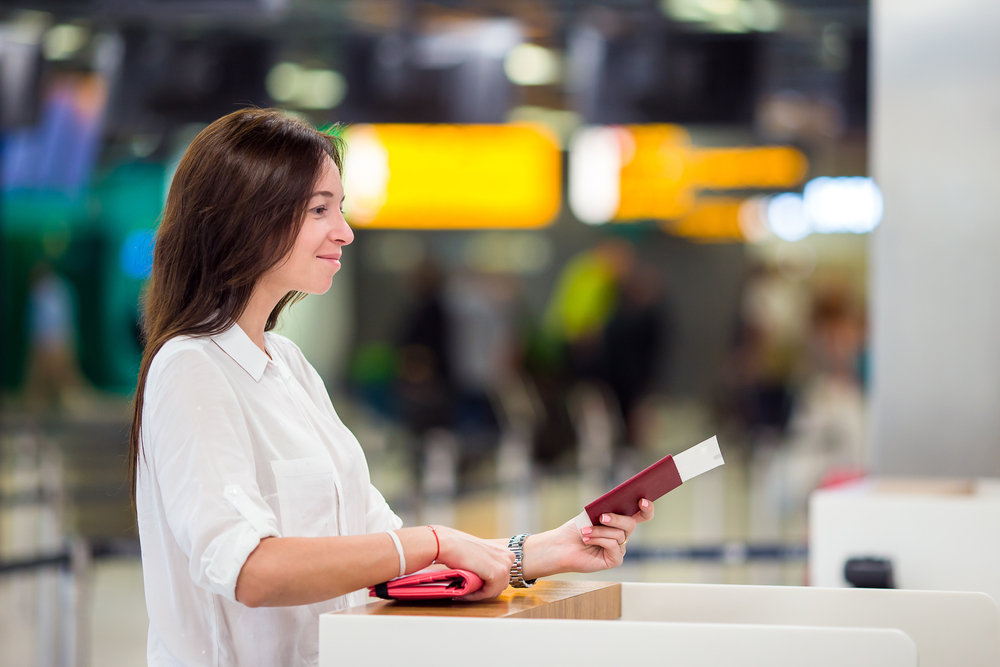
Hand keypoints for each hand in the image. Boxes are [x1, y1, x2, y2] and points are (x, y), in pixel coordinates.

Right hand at [431, 525, 514, 601]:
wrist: (449, 544)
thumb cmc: (460, 548)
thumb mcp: (481, 555)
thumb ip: (488, 565)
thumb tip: (487, 580)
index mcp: (505, 552)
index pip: (502, 577)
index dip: (487, 585)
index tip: (473, 588)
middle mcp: (509, 557)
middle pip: (501, 585)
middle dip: (484, 590)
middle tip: (468, 591)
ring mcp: (505, 565)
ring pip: (495, 591)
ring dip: (479, 594)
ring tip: (465, 592)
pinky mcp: (497, 573)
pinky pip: (488, 593)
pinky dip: (476, 596)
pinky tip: (465, 593)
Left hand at [528, 499, 654, 575]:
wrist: (562, 546)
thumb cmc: (576, 530)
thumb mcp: (591, 515)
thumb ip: (605, 511)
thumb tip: (616, 507)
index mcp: (620, 522)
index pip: (641, 515)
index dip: (647, 508)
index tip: (642, 500)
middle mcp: (622, 535)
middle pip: (631, 524)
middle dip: (616, 519)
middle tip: (602, 517)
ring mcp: (619, 548)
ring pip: (619, 534)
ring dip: (599, 531)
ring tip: (584, 532)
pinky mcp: (615, 560)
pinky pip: (613, 546)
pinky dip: (599, 540)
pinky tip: (587, 540)